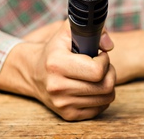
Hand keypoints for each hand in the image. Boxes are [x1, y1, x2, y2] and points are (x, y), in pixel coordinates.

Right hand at [0, 20, 115, 120]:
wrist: (33, 72)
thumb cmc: (55, 49)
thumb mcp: (66, 32)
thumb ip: (89, 29)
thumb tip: (108, 46)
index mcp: (57, 64)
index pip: (97, 70)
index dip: (105, 61)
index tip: (99, 55)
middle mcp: (57, 86)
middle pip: (105, 86)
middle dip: (110, 73)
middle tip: (102, 66)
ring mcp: (62, 103)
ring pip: (106, 98)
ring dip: (108, 85)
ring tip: (97, 75)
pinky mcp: (68, 115)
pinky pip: (100, 109)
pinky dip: (102, 98)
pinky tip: (92, 87)